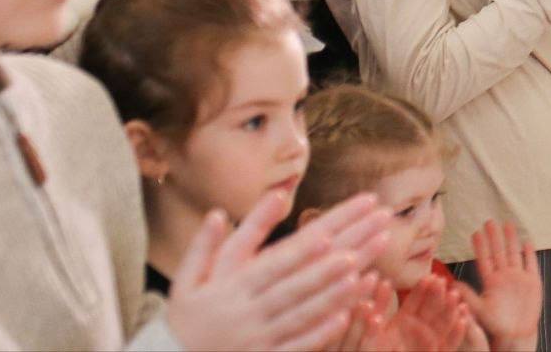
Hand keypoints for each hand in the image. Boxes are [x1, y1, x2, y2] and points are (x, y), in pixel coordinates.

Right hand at [167, 191, 390, 351]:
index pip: (276, 261)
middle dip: (333, 261)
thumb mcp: (188, 280)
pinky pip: (297, 346)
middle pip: (298, 282)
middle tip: (364, 240)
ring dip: (334, 292)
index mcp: (232, 287)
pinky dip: (320, 332)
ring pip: (302, 313)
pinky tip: (344, 316)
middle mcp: (248, 311)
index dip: (303, 248)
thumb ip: (205, 246)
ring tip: (362, 271)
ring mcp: (259, 338)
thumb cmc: (186, 318)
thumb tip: (218, 212)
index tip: (330, 231)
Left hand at [340, 276, 469, 351]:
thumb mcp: (369, 343)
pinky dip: (457, 333)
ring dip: (450, 309)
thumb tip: (364, 304)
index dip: (422, 290)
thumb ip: (369, 326)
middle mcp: (417, 331)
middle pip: (431, 309)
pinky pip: (450, 344)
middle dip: (437, 295)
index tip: (429, 277)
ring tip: (455, 296)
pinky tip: (464, 320)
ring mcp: (429, 343)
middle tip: (442, 282)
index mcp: (401, 324)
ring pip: (443, 323)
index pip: (414, 302)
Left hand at [457, 222, 541, 351]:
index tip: (476, 232)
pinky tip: (528, 242)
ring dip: (511, 240)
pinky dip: (530, 254)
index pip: (485, 259)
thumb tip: (452, 284)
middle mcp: (504, 276)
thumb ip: (468, 296)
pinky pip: (531, 264)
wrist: (517, 334)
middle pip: (499, 252)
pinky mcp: (532, 282)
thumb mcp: (480, 310)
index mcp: (491, 282)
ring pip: (514, 254)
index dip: (481, 246)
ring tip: (508, 224)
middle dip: (495, 237)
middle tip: (489, 221)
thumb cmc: (497, 324)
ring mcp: (518, 277)